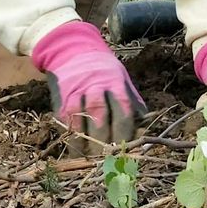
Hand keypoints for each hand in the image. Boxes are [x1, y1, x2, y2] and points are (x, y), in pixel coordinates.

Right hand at [31, 21, 146, 152]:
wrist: (72, 48)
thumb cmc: (101, 68)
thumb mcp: (121, 77)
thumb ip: (132, 99)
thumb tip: (145, 123)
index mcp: (116, 83)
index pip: (124, 111)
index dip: (125, 133)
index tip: (125, 149)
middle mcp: (97, 86)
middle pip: (101, 117)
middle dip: (105, 141)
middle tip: (107, 158)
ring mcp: (78, 91)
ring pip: (82, 119)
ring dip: (87, 142)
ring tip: (92, 158)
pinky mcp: (62, 96)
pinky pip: (66, 120)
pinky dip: (71, 136)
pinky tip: (76, 148)